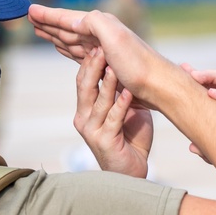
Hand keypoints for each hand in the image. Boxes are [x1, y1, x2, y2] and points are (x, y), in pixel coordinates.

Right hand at [29, 5, 163, 100]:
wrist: (159, 86)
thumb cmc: (138, 64)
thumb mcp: (114, 37)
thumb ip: (93, 23)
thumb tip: (73, 20)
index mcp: (101, 27)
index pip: (68, 19)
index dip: (49, 15)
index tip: (29, 9)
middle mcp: (103, 37)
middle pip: (69, 28)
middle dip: (50, 23)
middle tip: (30, 17)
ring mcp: (106, 52)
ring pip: (74, 40)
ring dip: (58, 35)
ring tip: (42, 31)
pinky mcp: (109, 67)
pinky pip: (82, 53)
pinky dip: (70, 49)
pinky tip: (65, 49)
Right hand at [75, 48, 153, 177]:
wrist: (131, 171)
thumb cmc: (129, 140)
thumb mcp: (123, 111)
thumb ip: (120, 93)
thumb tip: (124, 68)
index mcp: (86, 110)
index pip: (83, 81)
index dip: (90, 62)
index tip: (99, 42)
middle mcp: (84, 118)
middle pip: (85, 87)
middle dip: (94, 66)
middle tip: (102, 47)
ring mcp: (92, 131)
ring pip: (99, 101)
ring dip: (108, 82)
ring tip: (115, 65)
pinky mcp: (105, 141)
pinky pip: (113, 119)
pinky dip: (122, 105)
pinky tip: (129, 93)